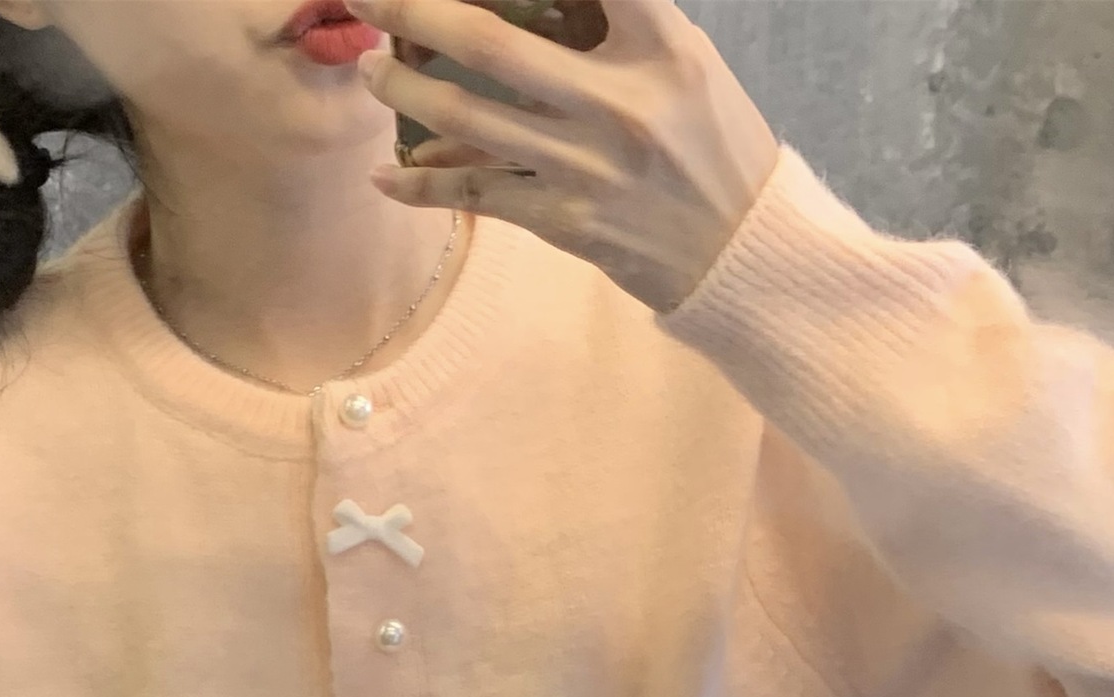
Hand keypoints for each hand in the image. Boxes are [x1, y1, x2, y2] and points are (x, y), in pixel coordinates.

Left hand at [347, 0, 779, 312]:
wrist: (741, 254)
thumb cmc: (712, 147)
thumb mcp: (686, 64)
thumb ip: (619, 23)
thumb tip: (524, 6)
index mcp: (662, 48)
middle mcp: (621, 105)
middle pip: (492, 46)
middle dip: (415, 12)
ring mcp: (587, 167)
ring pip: (471, 118)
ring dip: (405, 90)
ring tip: (372, 70)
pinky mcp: (565, 221)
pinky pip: (478, 194)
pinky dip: (425, 185)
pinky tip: (387, 175)